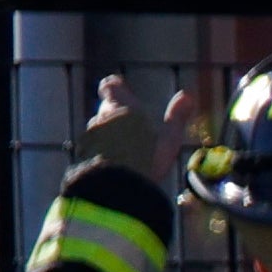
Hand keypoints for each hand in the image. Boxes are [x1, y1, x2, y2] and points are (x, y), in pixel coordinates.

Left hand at [74, 73, 180, 187]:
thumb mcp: (170, 139)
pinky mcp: (83, 152)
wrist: (117, 186)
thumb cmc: (147, 159)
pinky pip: (92, 147)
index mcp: (123, 108)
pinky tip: (114, 164)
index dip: (115, 88)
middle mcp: (102, 116)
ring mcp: (90, 135)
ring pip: (99, 129)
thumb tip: (188, 95)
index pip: (110, 86)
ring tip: (125, 152)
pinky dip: (101, 151)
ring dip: (108, 135)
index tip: (120, 89)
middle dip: (117, 117)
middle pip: (106, 109)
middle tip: (132, 130)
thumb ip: (176, 116)